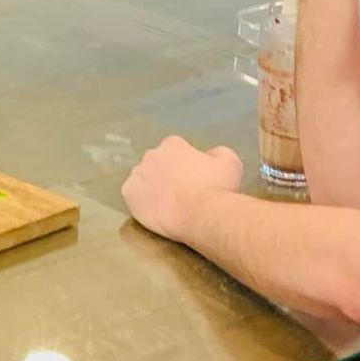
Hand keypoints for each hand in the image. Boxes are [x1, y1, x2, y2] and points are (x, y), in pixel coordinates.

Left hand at [121, 136, 243, 241]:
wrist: (201, 215)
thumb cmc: (216, 188)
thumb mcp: (229, 162)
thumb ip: (217, 153)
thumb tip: (210, 154)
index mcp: (172, 145)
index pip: (175, 148)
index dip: (184, 162)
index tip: (191, 176)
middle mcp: (151, 155)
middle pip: (157, 162)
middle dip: (166, 172)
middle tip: (180, 190)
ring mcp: (138, 175)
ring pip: (143, 178)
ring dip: (152, 186)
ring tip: (168, 202)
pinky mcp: (129, 194)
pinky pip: (133, 194)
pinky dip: (141, 200)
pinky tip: (155, 209)